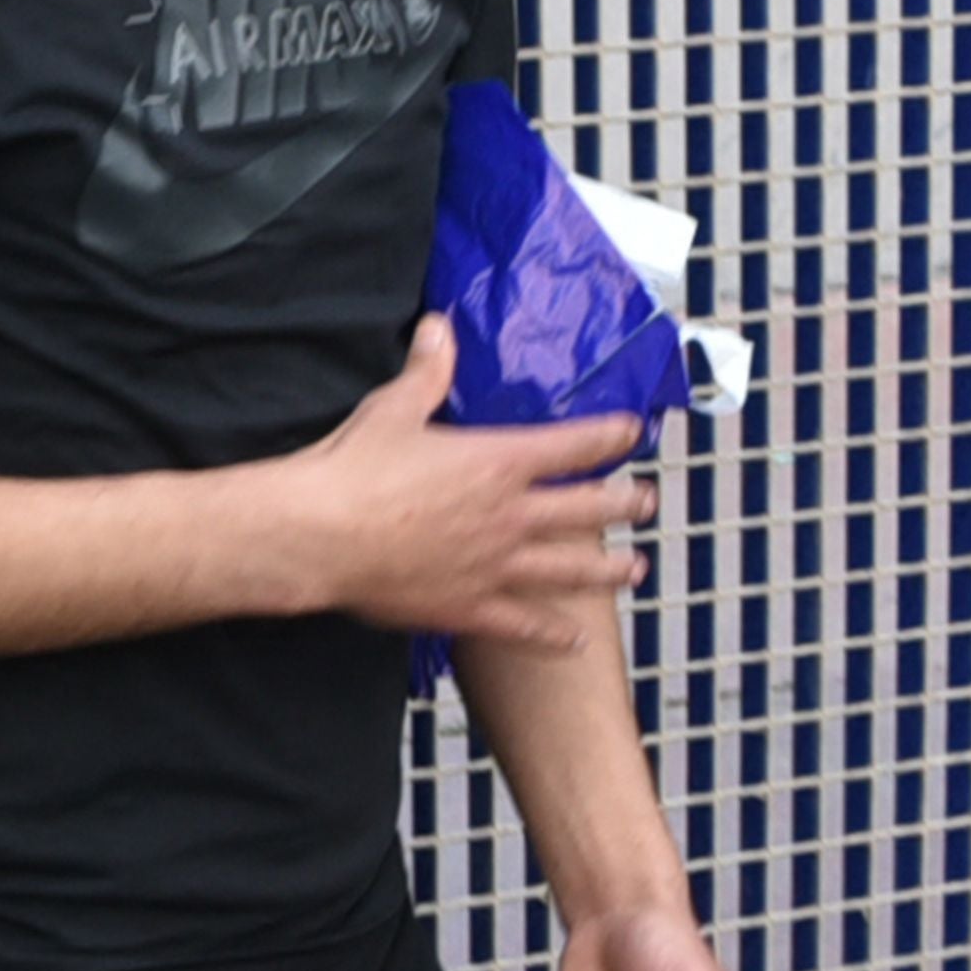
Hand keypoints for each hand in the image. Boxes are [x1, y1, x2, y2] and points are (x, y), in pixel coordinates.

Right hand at [279, 317, 650, 650]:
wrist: (321, 536)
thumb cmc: (354, 469)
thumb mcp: (394, 409)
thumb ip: (427, 372)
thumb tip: (439, 328)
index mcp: (498, 461)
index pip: (575, 444)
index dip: (611, 436)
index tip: (634, 432)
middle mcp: (510, 515)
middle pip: (588, 509)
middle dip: (626, 504)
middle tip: (649, 502)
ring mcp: (495, 566)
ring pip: (571, 570)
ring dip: (610, 570)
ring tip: (637, 568)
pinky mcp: (469, 608)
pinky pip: (523, 625)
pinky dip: (553, 636)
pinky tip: (576, 642)